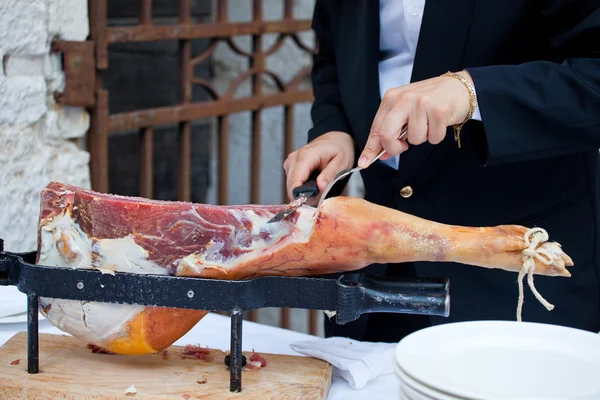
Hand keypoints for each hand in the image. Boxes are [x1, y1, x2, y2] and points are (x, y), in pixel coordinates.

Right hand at [284, 131, 354, 202]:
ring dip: (302, 192)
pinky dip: (301, 186)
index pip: (294, 183)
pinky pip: (292, 181)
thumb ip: (330, 175)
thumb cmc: (340, 150)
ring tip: (318, 188)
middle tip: (319, 197)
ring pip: (290, 185)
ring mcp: (290, 161)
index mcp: (305, 157)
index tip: (312, 204)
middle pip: (290, 186)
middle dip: (303, 196)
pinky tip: (312, 183)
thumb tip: (320, 188)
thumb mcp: (341, 163)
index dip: (300, 197)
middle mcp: (294, 158)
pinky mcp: (290, 165)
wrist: (335, 139)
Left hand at [358, 70, 473, 166]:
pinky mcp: (439, 111)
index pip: (376, 127)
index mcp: (392, 98)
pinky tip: (439, 122)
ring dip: (423, 137)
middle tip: (403, 146)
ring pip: (414, 140)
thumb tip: (381, 153)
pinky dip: (437, 136)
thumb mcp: (405, 110)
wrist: (458, 87)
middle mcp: (404, 99)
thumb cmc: (430, 100)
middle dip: (394, 148)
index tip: (364, 163)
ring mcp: (421, 104)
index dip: (371, 148)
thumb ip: (393, 129)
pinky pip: (433, 138)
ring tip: (429, 123)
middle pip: (387, 135)